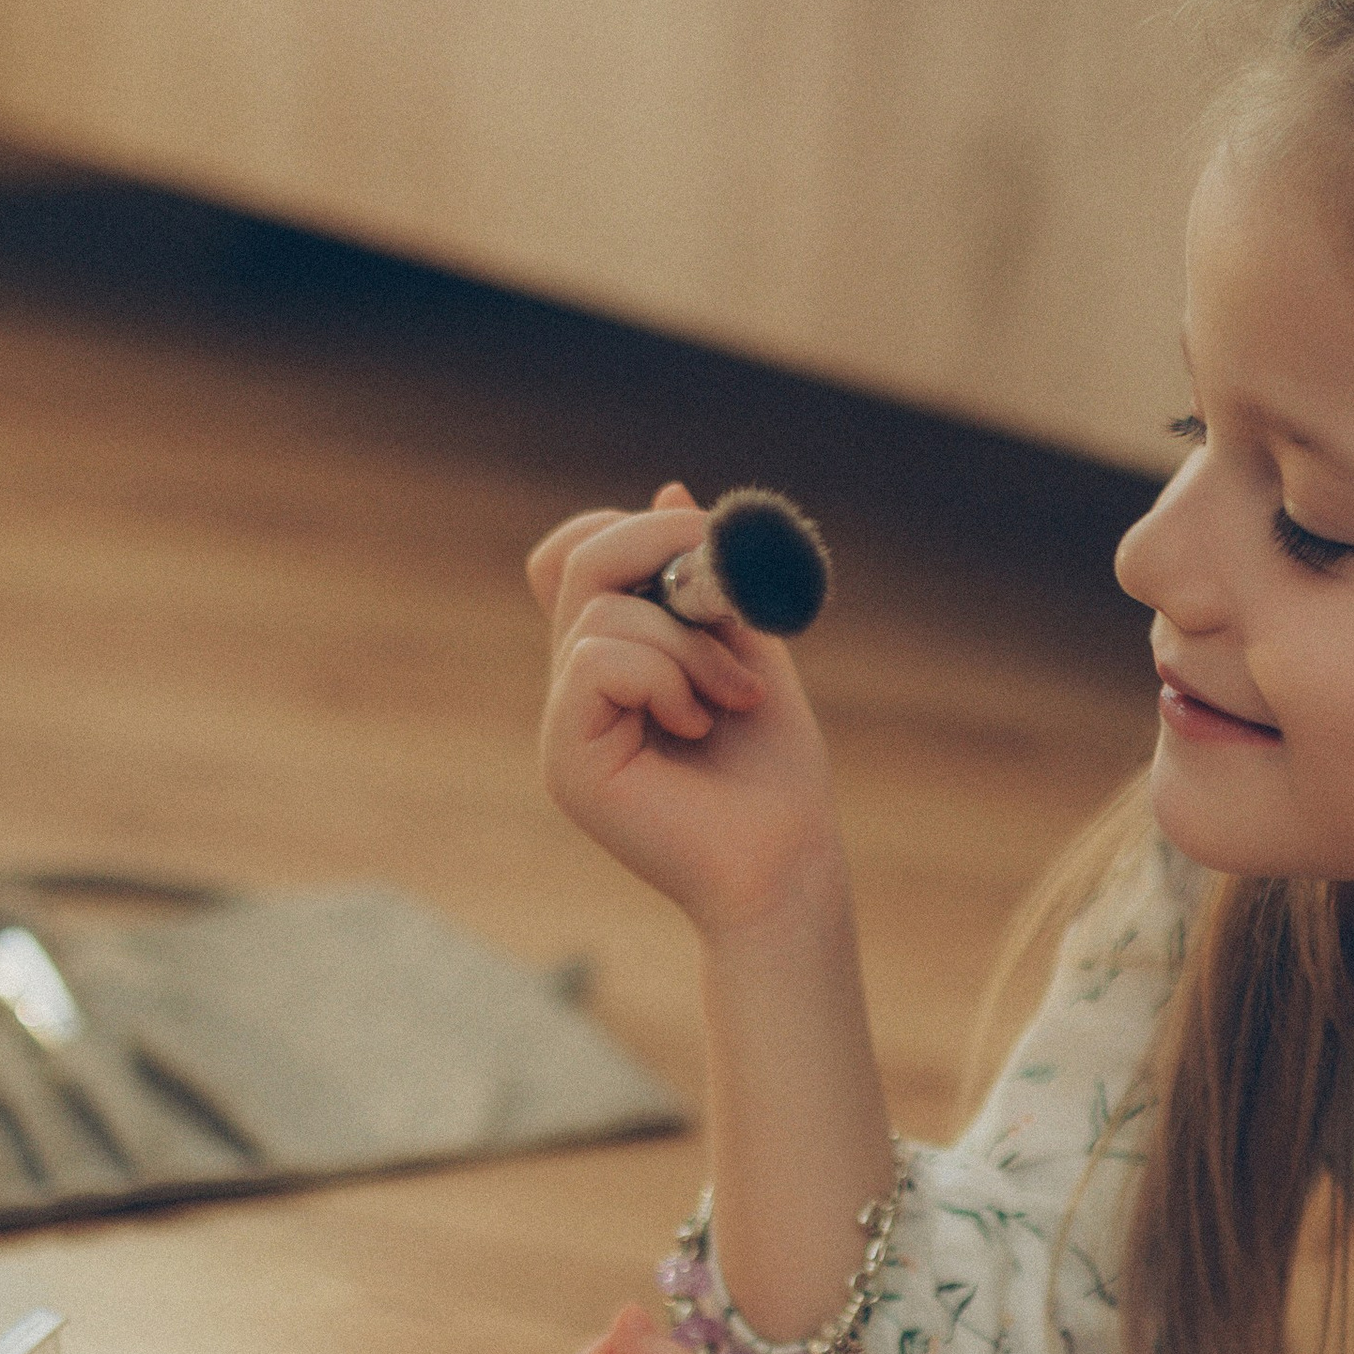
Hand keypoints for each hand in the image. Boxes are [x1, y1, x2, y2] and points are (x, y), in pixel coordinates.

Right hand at [528, 482, 841, 932]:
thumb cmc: (775, 775)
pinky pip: (596, 661)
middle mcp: (576, 689)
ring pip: (599, 612)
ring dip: (688, 641)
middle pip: (576, 561)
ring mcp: (565, 725)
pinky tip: (697, 721)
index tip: (712, 547)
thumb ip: (709, 584)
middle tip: (731, 589)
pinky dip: (663, 675)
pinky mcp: (567, 761)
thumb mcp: (748, 652)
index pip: (576, 555)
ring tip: (731, 697)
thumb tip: (670, 487)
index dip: (632, 528)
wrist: (788, 867)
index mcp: (613, 661)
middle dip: (662, 547)